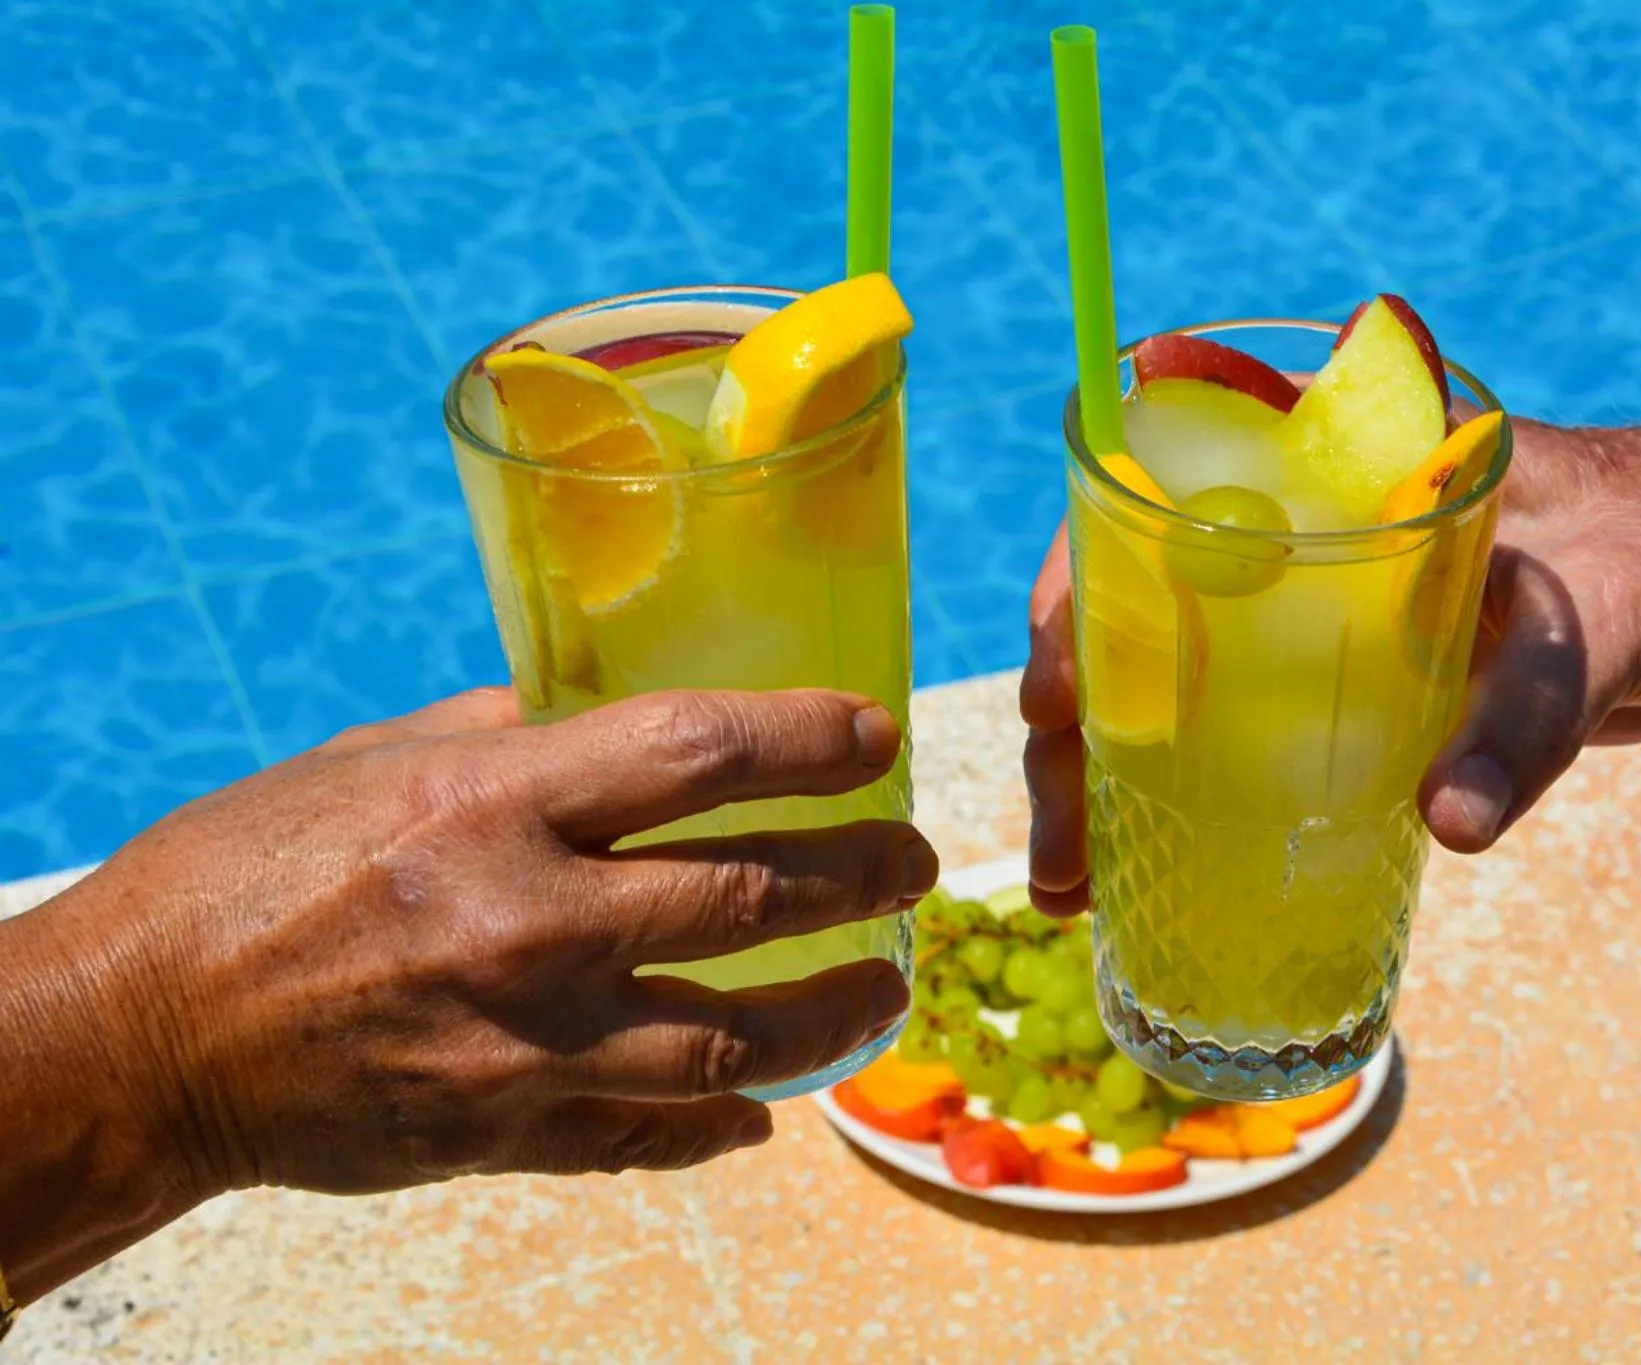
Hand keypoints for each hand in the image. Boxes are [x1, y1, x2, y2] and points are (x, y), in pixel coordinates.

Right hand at [18, 686, 929, 1201]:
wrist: (137, 1038)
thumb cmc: (239, 874)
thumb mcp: (369, 763)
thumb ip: (498, 736)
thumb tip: (594, 713)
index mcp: (493, 804)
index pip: (698, 753)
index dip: (808, 739)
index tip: (876, 735)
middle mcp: (528, 921)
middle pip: (749, 895)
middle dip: (860, 874)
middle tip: (916, 861)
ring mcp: (526, 1042)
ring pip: (735, 1035)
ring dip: (834, 1008)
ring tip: (888, 983)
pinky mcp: (505, 1133)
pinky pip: (651, 1134)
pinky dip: (723, 1122)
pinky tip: (768, 1109)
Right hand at [1020, 416, 1640, 906]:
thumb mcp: (1607, 615)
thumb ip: (1534, 707)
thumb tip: (1446, 824)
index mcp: (1338, 456)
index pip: (1156, 493)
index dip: (1077, 588)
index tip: (1053, 692)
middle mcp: (1306, 527)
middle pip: (1135, 609)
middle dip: (1072, 722)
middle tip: (1056, 841)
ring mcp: (1323, 608)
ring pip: (1171, 678)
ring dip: (1104, 775)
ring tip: (1071, 883)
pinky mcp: (1356, 679)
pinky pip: (1238, 730)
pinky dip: (1182, 798)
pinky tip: (1141, 874)